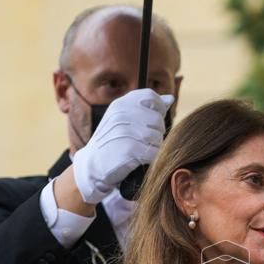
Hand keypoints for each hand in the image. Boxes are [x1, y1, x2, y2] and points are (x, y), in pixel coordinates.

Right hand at [71, 88, 174, 203]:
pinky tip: (138, 160)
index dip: (158, 109)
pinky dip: (150, 159)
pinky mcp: (130, 150)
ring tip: (138, 151)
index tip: (153, 121)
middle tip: (141, 142)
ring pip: (158, 138)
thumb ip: (147, 108)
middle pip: (158, 120)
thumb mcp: (124, 120)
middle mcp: (122, 114)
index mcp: (121, 104)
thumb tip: (170, 98)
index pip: (150, 97)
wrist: (93, 166)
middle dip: (156, 133)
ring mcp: (125, 131)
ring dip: (153, 148)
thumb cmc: (113, 142)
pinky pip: (154, 153)